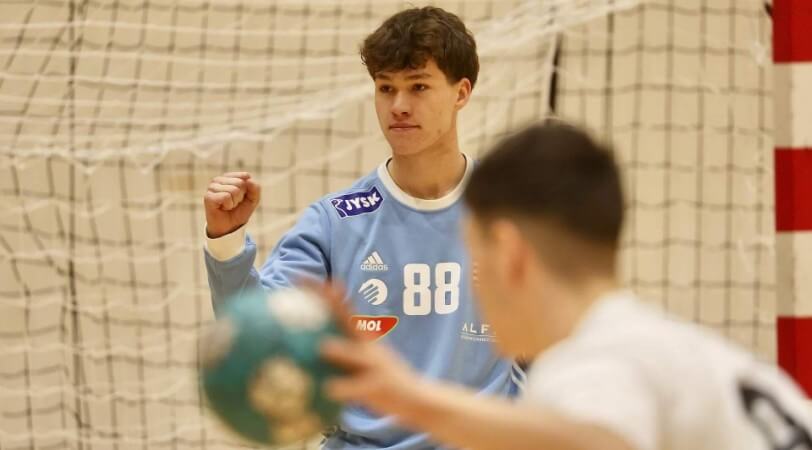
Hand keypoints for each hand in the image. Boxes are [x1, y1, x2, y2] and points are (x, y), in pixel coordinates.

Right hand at [203, 172, 260, 237]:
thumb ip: (255, 188)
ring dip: (234, 202)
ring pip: (233, 190)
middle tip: (234, 203)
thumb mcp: (253, 200)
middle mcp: (219, 179)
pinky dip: (228, 205)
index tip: (242, 198)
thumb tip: (249, 179)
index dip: (248, 190)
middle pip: (240, 183)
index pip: (245, 176)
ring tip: (228, 206)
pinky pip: (226, 196)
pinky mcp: (208, 196)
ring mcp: (212, 187)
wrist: (230, 227)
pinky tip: (223, 208)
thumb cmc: (239, 211)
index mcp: (229, 177)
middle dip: (241, 197)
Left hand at [310, 282, 422, 416]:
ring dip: (342, 349)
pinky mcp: (380, 385)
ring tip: (324, 347)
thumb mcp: (362, 361)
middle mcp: (367, 345)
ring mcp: (375, 364)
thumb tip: (307, 347)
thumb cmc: (381, 380)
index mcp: (360, 337)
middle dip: (330, 302)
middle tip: (308, 294)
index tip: (298, 277)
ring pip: (357, 354)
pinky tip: (328, 389)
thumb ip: (338, 352)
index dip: (320, 291)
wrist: (417, 397)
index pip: (338, 308)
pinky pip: (359, 387)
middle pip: (346, 318)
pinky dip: (344, 387)